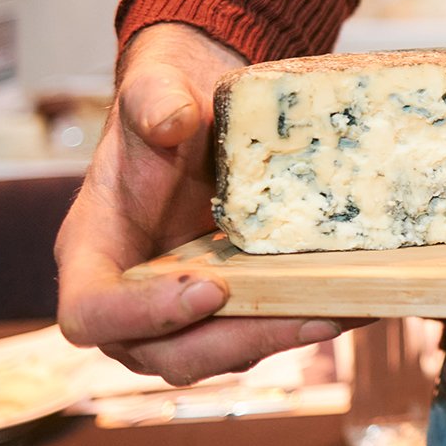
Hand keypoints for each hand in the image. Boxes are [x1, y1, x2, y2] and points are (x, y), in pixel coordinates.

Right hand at [56, 22, 342, 384]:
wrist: (204, 110)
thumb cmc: (167, 104)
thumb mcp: (155, 90)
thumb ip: (153, 100)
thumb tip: (173, 121)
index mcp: (94, 252)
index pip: (90, 312)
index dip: (140, 315)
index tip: (207, 289)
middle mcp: (130, 295)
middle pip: (163, 354)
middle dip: (231, 341)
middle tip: (296, 316)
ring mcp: (180, 310)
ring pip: (219, 354)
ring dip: (277, 339)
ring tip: (337, 312)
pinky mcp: (230, 305)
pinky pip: (259, 331)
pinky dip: (303, 322)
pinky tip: (355, 302)